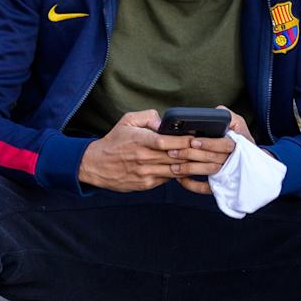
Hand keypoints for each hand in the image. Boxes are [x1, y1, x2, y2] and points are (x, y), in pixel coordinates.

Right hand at [80, 110, 211, 191]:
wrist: (96, 165)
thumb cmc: (114, 141)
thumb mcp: (127, 121)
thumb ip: (147, 116)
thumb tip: (164, 122)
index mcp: (140, 140)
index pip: (167, 142)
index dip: (184, 140)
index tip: (196, 137)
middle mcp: (143, 158)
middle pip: (174, 157)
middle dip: (191, 153)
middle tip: (204, 149)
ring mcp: (145, 173)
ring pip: (173, 170)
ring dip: (187, 165)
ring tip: (199, 159)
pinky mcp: (145, 184)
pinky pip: (167, 179)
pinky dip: (176, 173)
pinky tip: (184, 167)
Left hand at [174, 108, 251, 195]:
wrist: (251, 160)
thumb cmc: (239, 137)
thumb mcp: (237, 122)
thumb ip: (226, 115)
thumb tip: (215, 112)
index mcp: (236, 144)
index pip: (224, 144)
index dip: (208, 143)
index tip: (193, 142)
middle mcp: (232, 159)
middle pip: (211, 158)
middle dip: (191, 155)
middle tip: (173, 152)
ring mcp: (226, 173)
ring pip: (208, 172)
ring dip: (189, 170)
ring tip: (173, 166)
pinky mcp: (220, 183)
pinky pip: (206, 188)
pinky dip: (193, 185)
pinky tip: (181, 180)